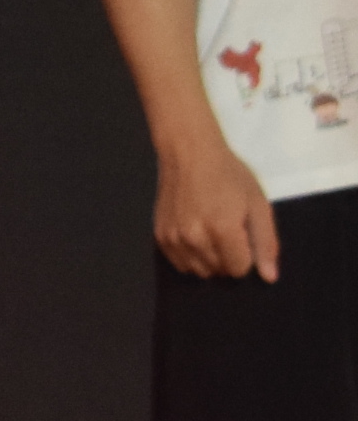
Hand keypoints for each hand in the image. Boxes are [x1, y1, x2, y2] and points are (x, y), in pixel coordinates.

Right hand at [158, 136, 278, 280]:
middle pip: (220, 272)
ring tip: (210, 231)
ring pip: (200, 271)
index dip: (246, 254)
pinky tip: (195, 234)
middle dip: (228, 257)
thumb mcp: (258, 204)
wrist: (188, 151)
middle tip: (226, 227)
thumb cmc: (228, 174)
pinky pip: (180, 264)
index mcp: (222, 229)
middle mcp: (195, 237)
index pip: (239, 270)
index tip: (241, 232)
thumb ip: (266, 243)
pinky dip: (191, 256)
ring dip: (209, 259)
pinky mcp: (160, 235)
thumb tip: (268, 277)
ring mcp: (174, 237)